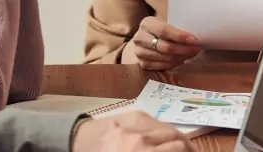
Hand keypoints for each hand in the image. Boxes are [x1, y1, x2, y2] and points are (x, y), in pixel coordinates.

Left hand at [72, 110, 195, 151]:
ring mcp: (140, 124)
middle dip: (187, 148)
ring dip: (179, 141)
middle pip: (178, 140)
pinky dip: (165, 132)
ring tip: (181, 148)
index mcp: (140, 151)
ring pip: (171, 131)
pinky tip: (165, 140)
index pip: (178, 148)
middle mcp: (142, 138)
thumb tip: (174, 149)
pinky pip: (159, 123)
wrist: (75, 142)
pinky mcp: (137, 114)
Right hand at [122, 16, 200, 70]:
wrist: (147, 40)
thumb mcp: (168, 23)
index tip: (194, 40)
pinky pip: (161, 66)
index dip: (180, 36)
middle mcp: (139, 37)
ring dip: (180, 57)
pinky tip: (181, 59)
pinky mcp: (142, 63)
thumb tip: (195, 38)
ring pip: (163, 58)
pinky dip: (174, 63)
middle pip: (164, 47)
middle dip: (183, 49)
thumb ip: (178, 28)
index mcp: (147, 23)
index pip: (164, 31)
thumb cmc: (163, 30)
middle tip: (196, 49)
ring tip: (191, 54)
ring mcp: (139, 52)